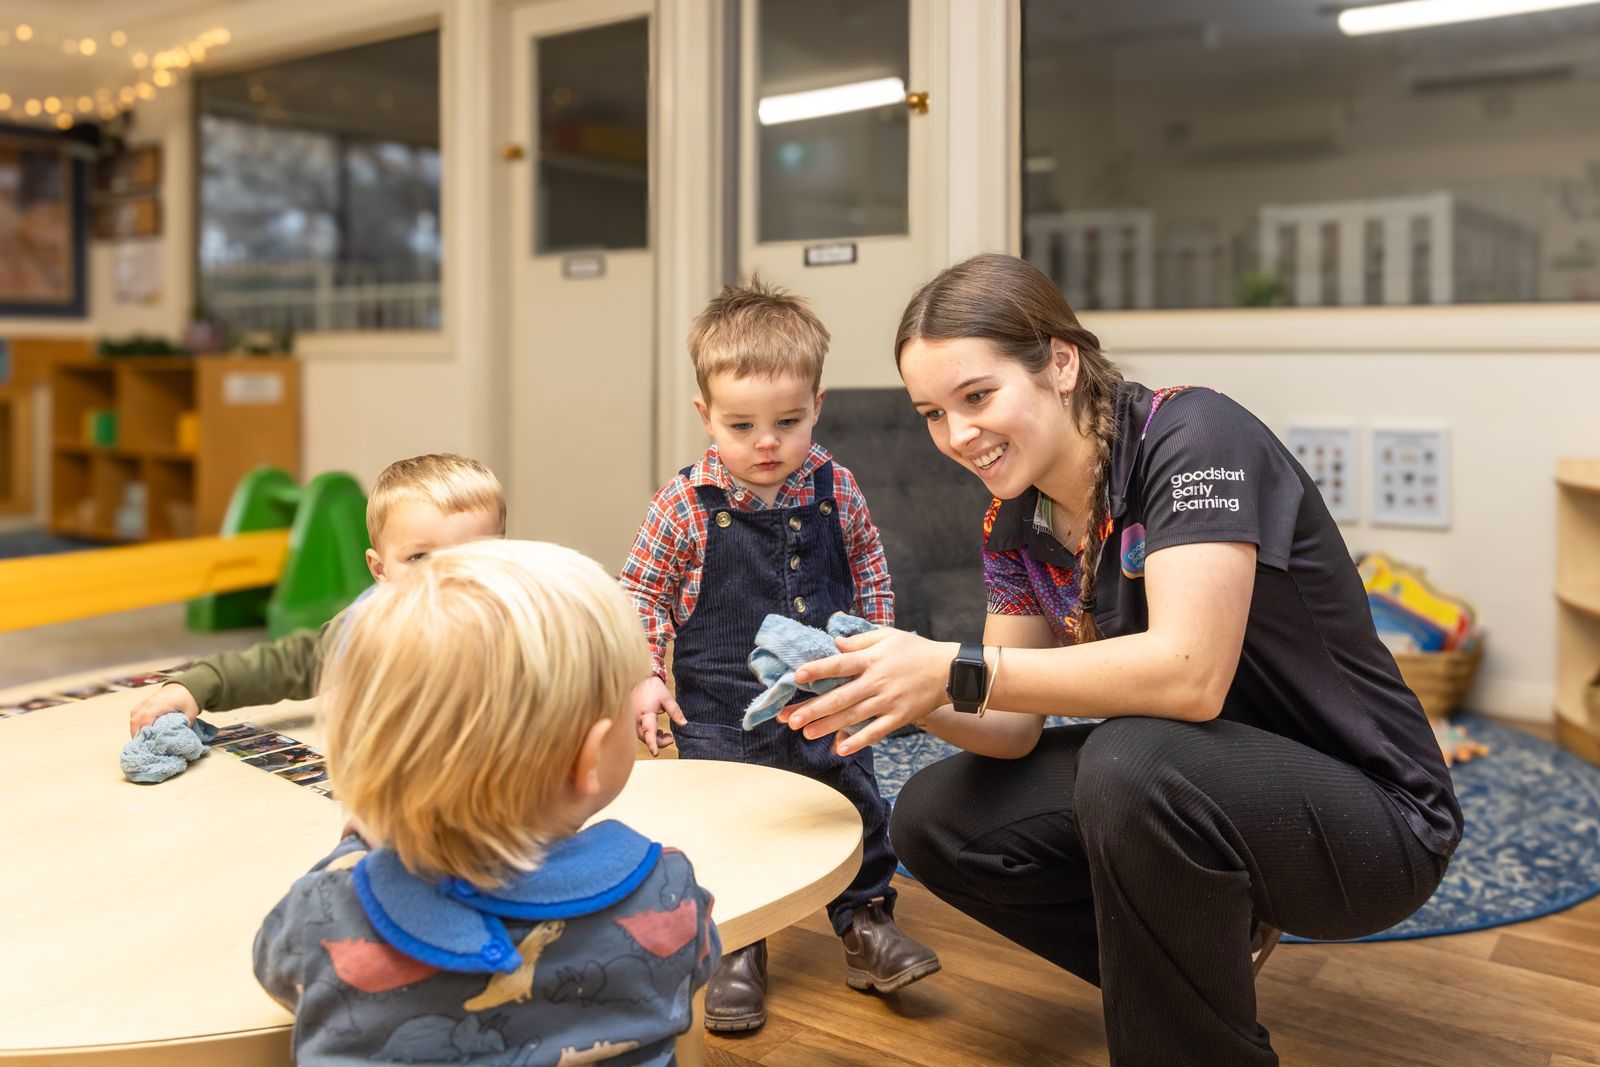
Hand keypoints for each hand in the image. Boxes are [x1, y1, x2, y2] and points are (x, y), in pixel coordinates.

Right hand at [128, 683, 200, 736]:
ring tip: (142, 741)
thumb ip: (185, 726)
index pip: (146, 718)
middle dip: (137, 734)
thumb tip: (180, 740)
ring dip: (135, 730)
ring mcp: (144, 702)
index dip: (144, 731)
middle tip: (143, 746)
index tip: (147, 743)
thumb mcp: (190, 713)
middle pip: (135, 719)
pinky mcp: (143, 704)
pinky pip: (134, 715)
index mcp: (160, 704)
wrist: (184, 686)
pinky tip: (141, 733)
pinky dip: (135, 724)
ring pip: (133, 718)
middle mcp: (149, 702)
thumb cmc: (187, 699)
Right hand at [631, 675, 686, 756]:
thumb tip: (684, 724)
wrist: (637, 677)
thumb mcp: (666, 697)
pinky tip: (658, 731)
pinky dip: (648, 734)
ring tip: (666, 734)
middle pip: (645, 737)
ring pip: (641, 736)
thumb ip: (675, 711)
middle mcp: (635, 719)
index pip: (649, 733)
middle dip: (658, 742)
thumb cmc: (651, 687)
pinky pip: (638, 731)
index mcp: (645, 714)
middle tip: (671, 738)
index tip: (656, 753)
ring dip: (653, 738)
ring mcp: (631, 720)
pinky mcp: (630, 719)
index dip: (653, 744)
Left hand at [779, 629, 954, 755]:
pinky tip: (840, 748)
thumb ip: (860, 640)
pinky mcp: (899, 717)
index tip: (797, 675)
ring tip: (806, 733)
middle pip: (840, 697)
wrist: (949, 671)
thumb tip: (836, 642)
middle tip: (790, 719)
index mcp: (872, 659)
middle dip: (813, 709)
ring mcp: (888, 702)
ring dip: (828, 726)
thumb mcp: (888, 636)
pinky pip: (876, 732)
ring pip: (853, 717)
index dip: (818, 669)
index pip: (840, 664)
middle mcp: (877, 682)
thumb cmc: (915, 650)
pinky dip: (859, 741)